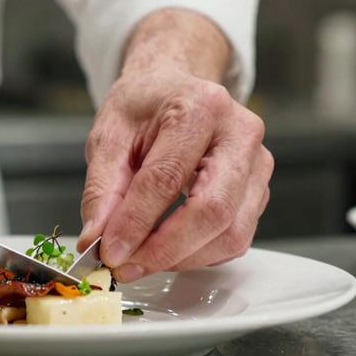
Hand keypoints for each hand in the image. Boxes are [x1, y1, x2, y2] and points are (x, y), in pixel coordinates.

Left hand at [78, 66, 272, 282]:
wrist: (172, 90)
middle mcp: (240, 133)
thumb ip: (102, 190)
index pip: (167, 178)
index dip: (136, 222)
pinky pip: (235, 238)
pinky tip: (166, 246)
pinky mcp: (259, 190)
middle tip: (126, 265)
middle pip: (213, 211)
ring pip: (231, 234)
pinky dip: (197, 253)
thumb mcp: (108, 137)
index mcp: (200, 107)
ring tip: (139, 257)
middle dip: (164, 249)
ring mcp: (258, 163)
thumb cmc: (142, 107)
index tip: (110, 251)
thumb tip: (97, 239)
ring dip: (181, 258)